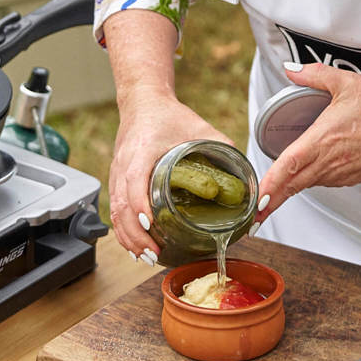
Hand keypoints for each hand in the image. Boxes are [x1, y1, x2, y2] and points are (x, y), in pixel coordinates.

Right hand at [109, 88, 233, 263]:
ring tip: (147, 256)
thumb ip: (223, 148)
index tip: (151, 224)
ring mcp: (117, 173)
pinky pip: (115, 211)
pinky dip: (123, 231)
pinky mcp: (116, 181)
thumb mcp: (200, 128)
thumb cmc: (169, 116)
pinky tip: (136, 247)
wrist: (142, 103)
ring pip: (115, 212)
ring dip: (128, 238)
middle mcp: (124, 163)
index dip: (140, 204)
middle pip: (121, 205)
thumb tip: (246, 179)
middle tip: (155, 252)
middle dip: (136, 234)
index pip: (135, 180)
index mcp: (143, 149)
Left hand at [254, 63, 360, 223]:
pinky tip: (310, 172)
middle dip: (271, 198)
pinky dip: (313, 179)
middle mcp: (329, 162)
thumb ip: (314, 74)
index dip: (270, 184)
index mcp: (322, 140)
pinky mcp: (353, 178)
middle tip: (255, 213)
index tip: (257, 199)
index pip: (287, 167)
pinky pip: (326, 181)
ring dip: (291, 187)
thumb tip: (290, 69)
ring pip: (308, 183)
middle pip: (292, 184)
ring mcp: (341, 173)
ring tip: (274, 194)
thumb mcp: (345, 82)